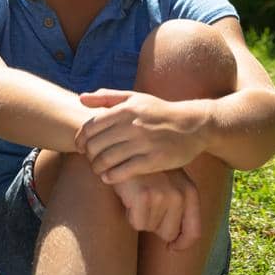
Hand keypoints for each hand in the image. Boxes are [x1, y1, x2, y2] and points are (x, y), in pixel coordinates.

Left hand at [76, 90, 207, 182]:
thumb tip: (80, 98)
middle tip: (89, 160)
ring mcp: (144, 143)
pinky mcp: (155, 159)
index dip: (81, 139)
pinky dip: (112, 176)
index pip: (91, 126)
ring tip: (97, 170)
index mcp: (125, 109)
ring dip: (97, 167)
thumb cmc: (159, 112)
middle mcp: (133, 125)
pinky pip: (125, 171)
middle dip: (88, 155)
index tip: (80, 147)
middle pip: (96, 144)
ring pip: (108, 159)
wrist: (193, 125)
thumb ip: (107, 96)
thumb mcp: (135, 98)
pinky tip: (108, 178)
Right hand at [108, 168, 201, 250]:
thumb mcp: (168, 183)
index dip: (182, 244)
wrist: (121, 149)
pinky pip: (137, 223)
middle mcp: (180, 195)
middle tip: (144, 205)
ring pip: (149, 228)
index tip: (171, 248)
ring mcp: (163, 195)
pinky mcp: (144, 196)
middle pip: (168, 233)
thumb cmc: (144, 169)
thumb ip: (177, 207)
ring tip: (135, 195)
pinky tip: (128, 197)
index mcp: (190, 192)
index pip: (193, 232)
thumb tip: (173, 243)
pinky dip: (129, 214)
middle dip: (153, 224)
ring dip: (139, 217)